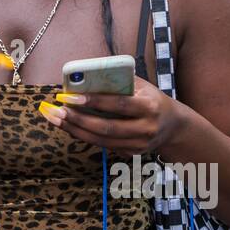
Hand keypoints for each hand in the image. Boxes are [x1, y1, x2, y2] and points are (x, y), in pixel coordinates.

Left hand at [40, 78, 179, 155]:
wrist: (173, 126)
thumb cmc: (150, 99)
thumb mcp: (140, 86)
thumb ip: (117, 81)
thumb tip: (83, 76)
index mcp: (150, 106)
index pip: (119, 104)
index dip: (94, 100)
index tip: (70, 96)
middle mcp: (146, 128)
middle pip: (107, 127)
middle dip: (78, 119)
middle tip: (57, 111)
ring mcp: (139, 144)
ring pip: (102, 141)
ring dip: (75, 130)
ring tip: (56, 119)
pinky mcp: (131, 153)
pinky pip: (103, 145)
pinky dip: (84, 136)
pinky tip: (69, 127)